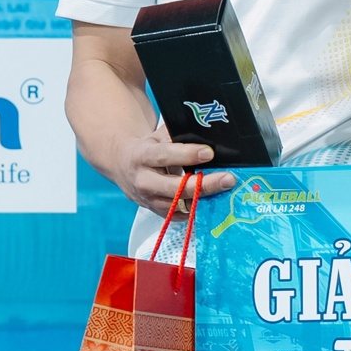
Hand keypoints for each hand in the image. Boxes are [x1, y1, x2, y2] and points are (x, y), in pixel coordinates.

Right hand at [112, 132, 233, 215]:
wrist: (122, 166)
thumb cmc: (146, 148)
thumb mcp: (157, 136)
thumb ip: (177, 136)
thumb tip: (207, 135)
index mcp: (141, 156)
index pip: (164, 156)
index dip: (187, 155)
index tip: (209, 153)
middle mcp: (143, 181)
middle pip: (175, 188)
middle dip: (203, 184)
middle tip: (228, 179)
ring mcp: (149, 200)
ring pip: (179, 205)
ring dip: (204, 199)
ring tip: (225, 190)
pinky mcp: (156, 212)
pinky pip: (179, 215)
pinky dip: (197, 210)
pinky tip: (214, 202)